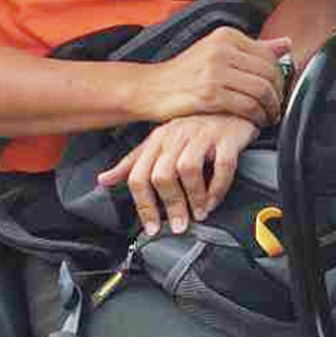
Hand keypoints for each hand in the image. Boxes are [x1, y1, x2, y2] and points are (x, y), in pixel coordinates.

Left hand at [97, 113, 257, 234]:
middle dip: (171, 205)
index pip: (139, 175)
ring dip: (194, 197)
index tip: (152, 228)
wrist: (232, 108)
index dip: (144, 206)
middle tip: (179, 225)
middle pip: (162, 175)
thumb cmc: (195, 129)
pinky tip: (214, 201)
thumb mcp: (160, 142)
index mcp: (158, 139)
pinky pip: (222, 166)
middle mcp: (177, 134)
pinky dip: (218, 188)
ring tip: (199, 213)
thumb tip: (103, 180)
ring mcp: (203, 134)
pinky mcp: (228, 136)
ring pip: (189, 169)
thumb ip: (134, 162)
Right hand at [143, 30, 290, 128]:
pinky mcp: (210, 93)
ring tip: (269, 118)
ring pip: (261, 90)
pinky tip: (256, 123)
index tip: (279, 93)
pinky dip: (257, 117)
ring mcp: (216, 70)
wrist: (150, 88)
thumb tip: (287, 44)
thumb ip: (253, 49)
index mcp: (227, 36)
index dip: (280, 78)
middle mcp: (223, 48)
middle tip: (277, 109)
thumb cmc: (186, 74)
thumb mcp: (218, 52)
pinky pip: (247, 106)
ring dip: (270, 109)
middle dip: (278, 95)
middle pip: (269, 73)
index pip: (269, 56)